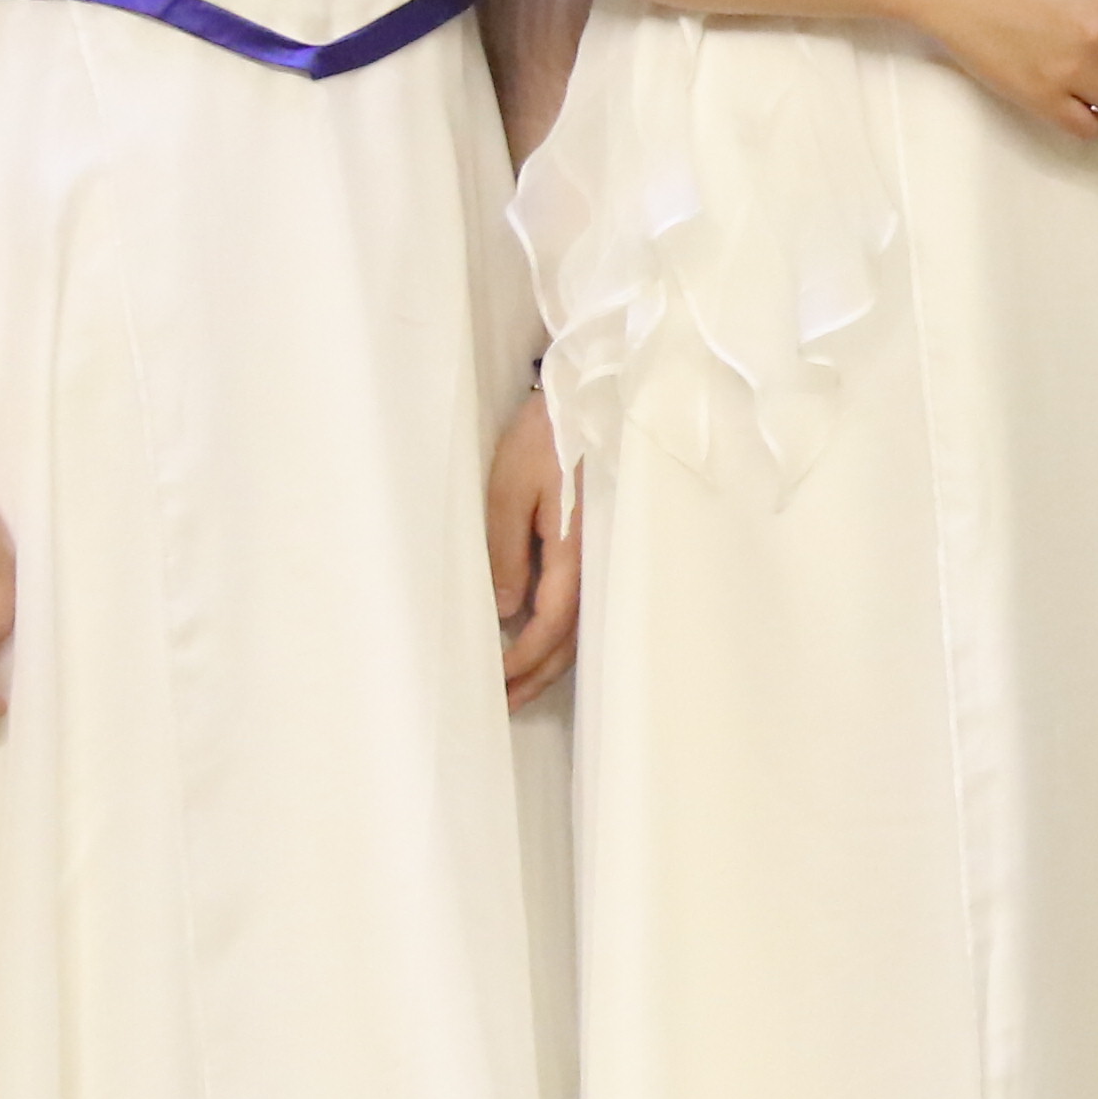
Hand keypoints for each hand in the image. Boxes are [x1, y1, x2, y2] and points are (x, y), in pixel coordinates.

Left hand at [483, 387, 583, 706]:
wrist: (595, 393)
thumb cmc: (547, 437)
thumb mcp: (510, 488)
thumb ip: (505, 552)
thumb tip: (505, 612)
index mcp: (574, 554)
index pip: (548, 627)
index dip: (521, 662)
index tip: (492, 685)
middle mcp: (597, 564)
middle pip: (571, 639)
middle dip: (536, 676)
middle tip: (503, 705)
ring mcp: (604, 555)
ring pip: (582, 627)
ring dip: (552, 661)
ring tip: (521, 684)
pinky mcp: (602, 543)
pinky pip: (586, 604)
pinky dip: (564, 632)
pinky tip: (546, 637)